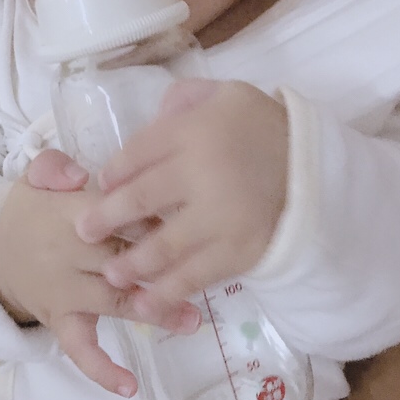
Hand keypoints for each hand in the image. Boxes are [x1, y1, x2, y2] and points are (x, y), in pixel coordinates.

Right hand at [0, 150, 200, 396]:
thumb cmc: (31, 213)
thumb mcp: (33, 177)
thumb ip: (53, 165)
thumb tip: (77, 175)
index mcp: (65, 213)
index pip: (111, 215)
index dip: (146, 219)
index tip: (183, 219)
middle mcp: (66, 255)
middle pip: (119, 258)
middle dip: (160, 263)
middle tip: (202, 265)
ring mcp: (64, 293)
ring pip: (114, 302)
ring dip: (154, 312)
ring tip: (192, 319)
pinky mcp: (61, 322)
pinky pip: (79, 349)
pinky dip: (101, 370)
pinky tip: (130, 386)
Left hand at [76, 79, 288, 300]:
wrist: (317, 169)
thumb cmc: (262, 129)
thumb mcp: (225, 95)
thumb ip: (185, 101)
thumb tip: (154, 117)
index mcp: (196, 133)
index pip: (138, 154)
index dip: (113, 173)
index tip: (100, 186)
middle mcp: (204, 176)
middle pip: (142, 200)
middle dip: (107, 219)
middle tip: (82, 232)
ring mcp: (222, 219)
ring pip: (164, 246)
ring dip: (131, 263)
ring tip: (111, 274)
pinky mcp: (239, 252)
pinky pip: (196, 276)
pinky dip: (168, 292)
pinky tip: (146, 304)